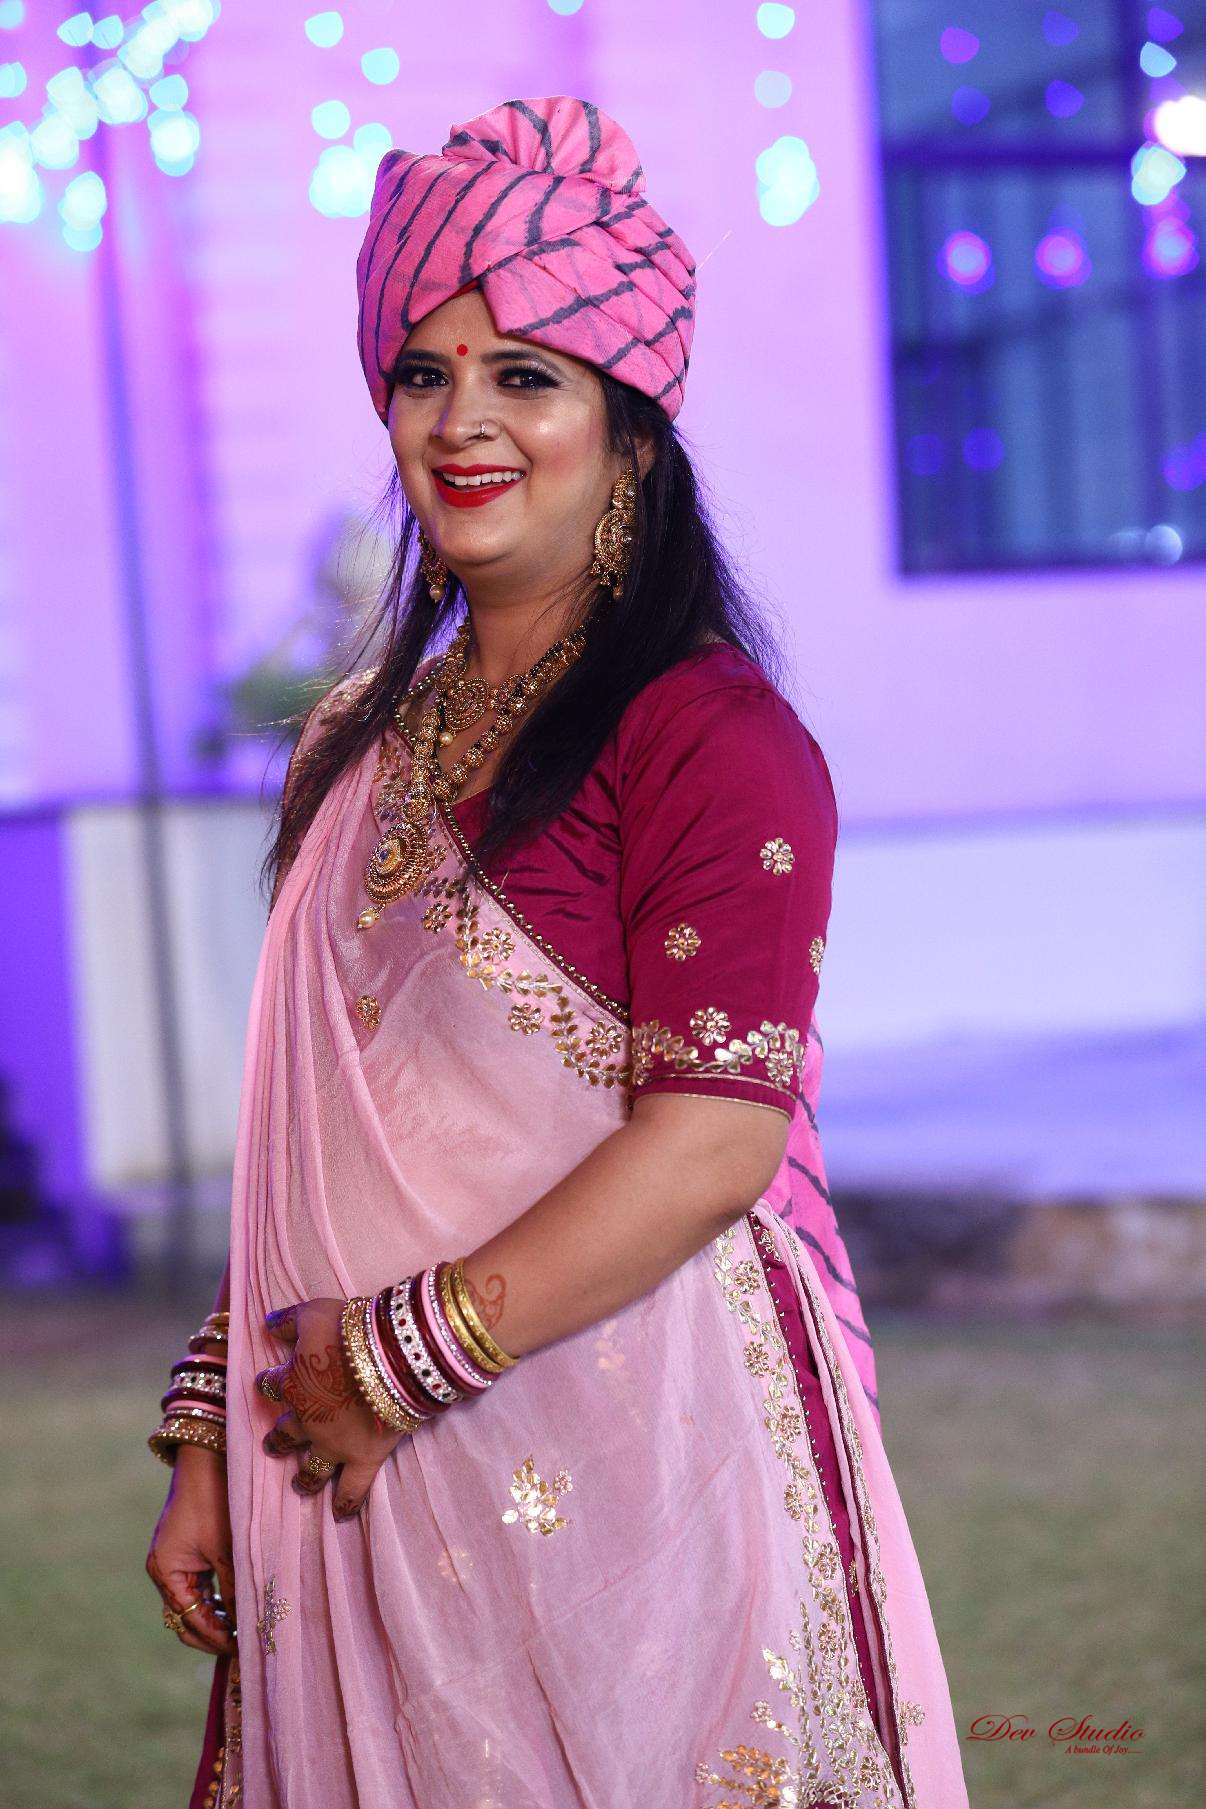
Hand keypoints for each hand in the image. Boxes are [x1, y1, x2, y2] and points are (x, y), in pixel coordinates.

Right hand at [146, 1444, 236, 1655]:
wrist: (207, 1458)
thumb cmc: (215, 1501)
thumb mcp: (227, 1550)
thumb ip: (235, 1589)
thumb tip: (249, 1625)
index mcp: (166, 1571)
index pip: (189, 1619)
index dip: (215, 1637)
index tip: (241, 1649)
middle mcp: (164, 1569)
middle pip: (184, 1617)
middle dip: (211, 1633)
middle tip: (242, 1645)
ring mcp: (172, 1560)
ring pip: (192, 1602)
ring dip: (214, 1616)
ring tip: (243, 1628)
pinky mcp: (184, 1550)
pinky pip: (196, 1585)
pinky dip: (214, 1598)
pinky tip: (234, 1604)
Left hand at [255, 1299, 405, 1520]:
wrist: (389, 1355)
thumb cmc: (349, 1328)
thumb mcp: (313, 1312)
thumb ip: (288, 1320)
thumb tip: (268, 1323)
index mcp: (291, 1383)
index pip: (271, 1384)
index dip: (270, 1382)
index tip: (269, 1381)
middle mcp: (306, 1419)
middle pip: (285, 1433)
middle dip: (279, 1440)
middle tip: (274, 1444)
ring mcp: (333, 1444)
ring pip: (312, 1468)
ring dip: (305, 1478)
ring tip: (301, 1486)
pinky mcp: (362, 1458)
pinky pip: (352, 1489)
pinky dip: (347, 1502)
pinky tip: (341, 1513)